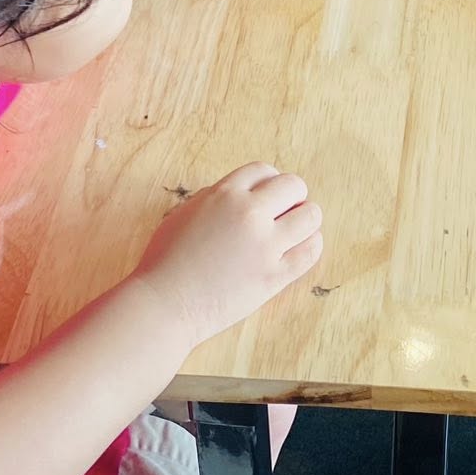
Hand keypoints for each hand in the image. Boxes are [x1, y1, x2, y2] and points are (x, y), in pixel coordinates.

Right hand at [132, 161, 323, 347]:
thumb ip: (214, 199)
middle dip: (293, 195)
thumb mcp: (185, 214)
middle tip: (286, 212)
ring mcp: (265, 245)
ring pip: (311, 215)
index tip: (270, 194)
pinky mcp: (274, 275)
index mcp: (224, 193)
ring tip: (296, 230)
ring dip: (307, 219)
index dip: (269, 181)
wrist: (164, 305)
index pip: (263, 170)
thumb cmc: (165, 262)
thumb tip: (240, 194)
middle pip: (293, 185)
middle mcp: (249, 213)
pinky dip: (311, 245)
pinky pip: (311, 251)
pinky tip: (302, 248)